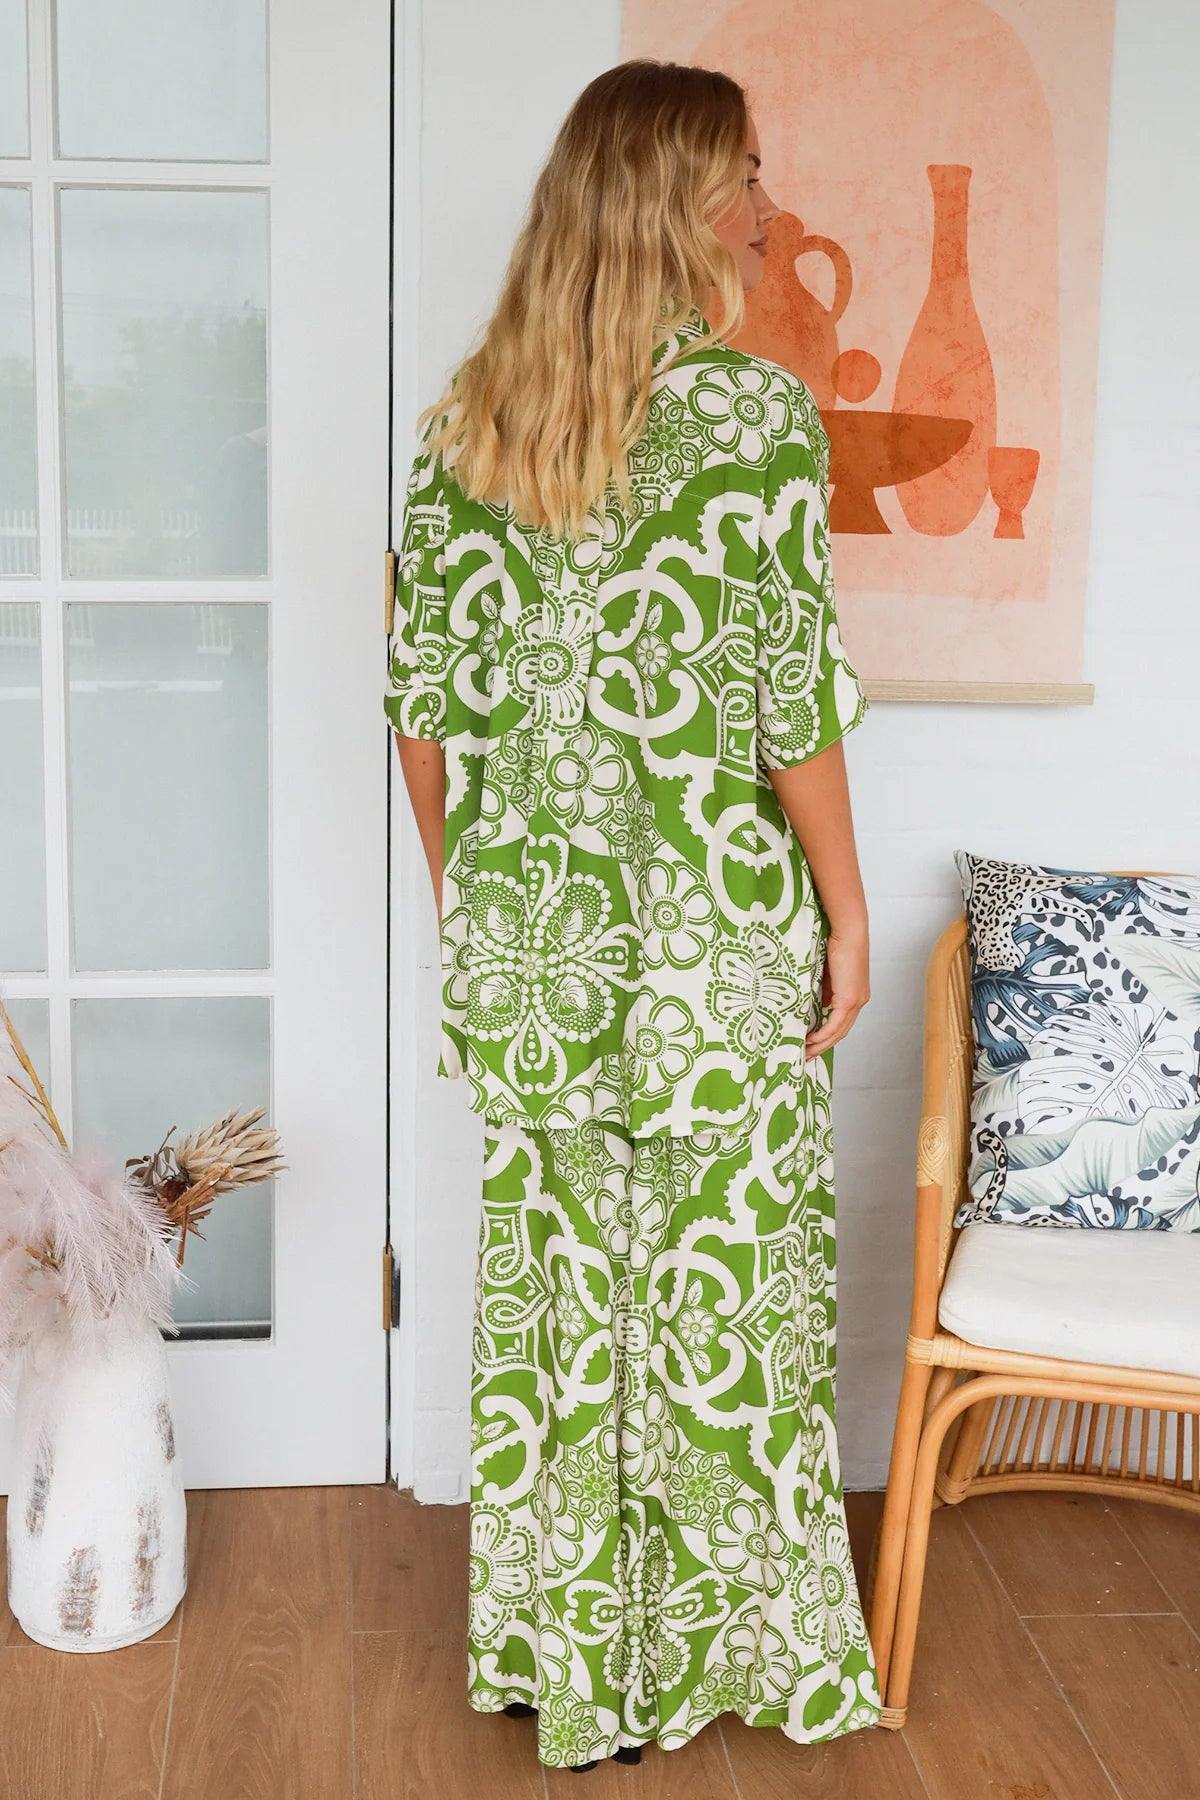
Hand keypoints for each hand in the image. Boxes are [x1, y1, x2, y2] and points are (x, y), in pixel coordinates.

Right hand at [805, 928, 868, 1058]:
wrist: (848, 932)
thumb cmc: (837, 943)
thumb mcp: (828, 972)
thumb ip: (826, 989)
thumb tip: (819, 1003)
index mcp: (856, 994)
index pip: (843, 1021)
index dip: (829, 1035)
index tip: (813, 1043)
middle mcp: (860, 1000)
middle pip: (842, 1031)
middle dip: (824, 1046)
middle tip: (807, 1055)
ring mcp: (856, 1001)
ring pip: (839, 1031)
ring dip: (822, 1044)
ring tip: (806, 1052)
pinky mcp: (849, 999)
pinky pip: (834, 1024)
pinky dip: (823, 1035)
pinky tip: (811, 1041)